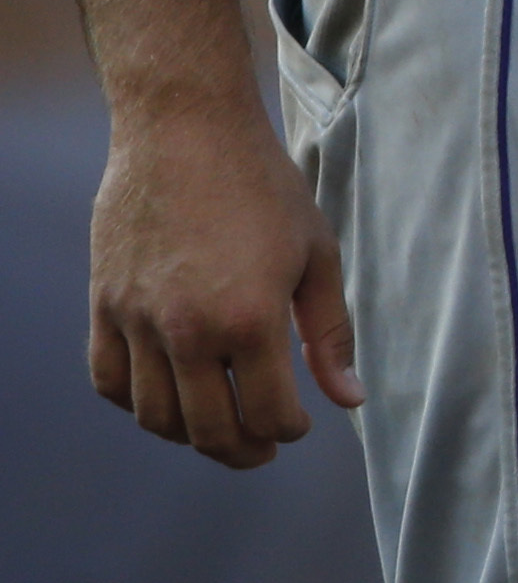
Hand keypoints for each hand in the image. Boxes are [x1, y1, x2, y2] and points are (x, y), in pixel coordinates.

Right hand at [90, 100, 359, 467]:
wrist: (185, 131)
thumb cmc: (262, 186)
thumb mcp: (317, 252)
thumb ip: (331, 331)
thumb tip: (349, 398)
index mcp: (250, 319)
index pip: (268, 413)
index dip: (290, 430)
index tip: (301, 425)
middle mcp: (187, 332)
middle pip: (209, 430)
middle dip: (243, 451)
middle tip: (262, 449)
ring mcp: (137, 322)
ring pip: (155, 416)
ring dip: (190, 435)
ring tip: (220, 426)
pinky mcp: (104, 306)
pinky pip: (110, 381)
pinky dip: (135, 403)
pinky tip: (166, 396)